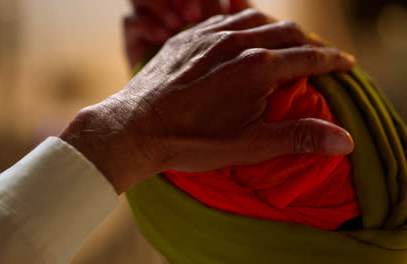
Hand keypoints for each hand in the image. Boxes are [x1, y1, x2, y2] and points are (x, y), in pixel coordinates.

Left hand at [60, 9, 354, 193]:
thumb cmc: (190, 140)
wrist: (135, 127)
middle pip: (287, 32)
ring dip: (280, 29)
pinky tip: (246, 34)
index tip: (346, 64)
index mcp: (257, 67)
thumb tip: (344, 140)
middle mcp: (236, 42)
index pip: (308, 57)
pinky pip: (225, 19)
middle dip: (310, 43)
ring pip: (257, 20)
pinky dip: (246, 24)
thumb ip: (298, 138)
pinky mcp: (187, 37)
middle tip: (321, 56)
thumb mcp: (248, 145)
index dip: (332, 60)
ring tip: (289, 42)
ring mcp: (209, 36)